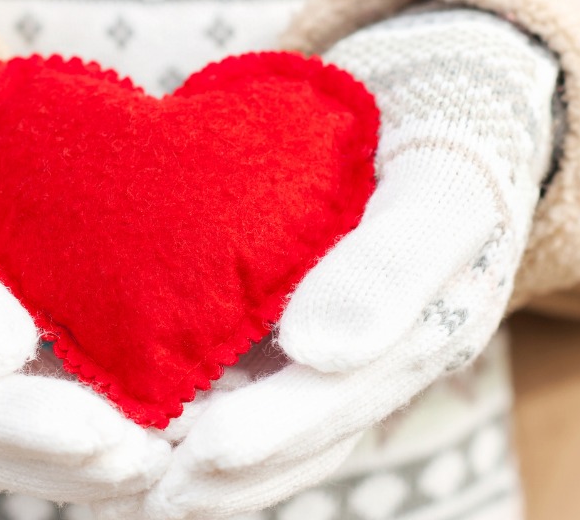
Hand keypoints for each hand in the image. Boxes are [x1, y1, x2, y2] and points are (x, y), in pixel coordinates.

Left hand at [142, 7, 559, 518]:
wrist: (443, 99)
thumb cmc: (447, 129)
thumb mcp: (441, 182)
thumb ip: (394, 262)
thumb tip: (321, 349)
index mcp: (427, 332)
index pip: (342, 399)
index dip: (272, 431)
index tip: (202, 451)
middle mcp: (383, 361)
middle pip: (303, 436)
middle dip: (227, 470)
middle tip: (148, 491)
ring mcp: (348, 352)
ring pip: (278, 430)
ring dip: (212, 465)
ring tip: (132, 484)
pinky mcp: (309, 333)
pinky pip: (257, 385)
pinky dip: (205, 411)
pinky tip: (143, 424)